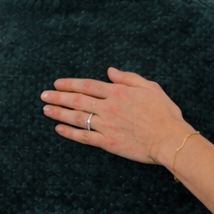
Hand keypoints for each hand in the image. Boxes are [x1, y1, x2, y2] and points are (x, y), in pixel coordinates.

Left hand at [41, 68, 190, 166]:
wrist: (169, 138)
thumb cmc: (164, 113)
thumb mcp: (150, 87)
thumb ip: (128, 78)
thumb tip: (110, 71)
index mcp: (118, 92)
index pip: (87, 85)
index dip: (70, 84)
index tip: (57, 83)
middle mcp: (108, 107)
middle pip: (77, 100)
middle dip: (58, 97)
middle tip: (43, 95)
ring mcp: (106, 126)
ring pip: (77, 117)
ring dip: (59, 113)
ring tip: (45, 110)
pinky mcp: (108, 142)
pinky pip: (84, 137)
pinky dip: (69, 133)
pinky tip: (59, 129)